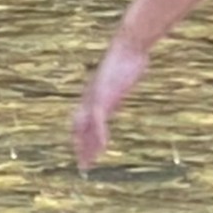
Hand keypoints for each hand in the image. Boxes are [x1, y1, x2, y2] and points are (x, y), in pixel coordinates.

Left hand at [72, 42, 149, 169]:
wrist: (129, 46)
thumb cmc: (130, 56)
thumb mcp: (124, 74)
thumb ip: (123, 81)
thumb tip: (133, 75)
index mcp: (93, 95)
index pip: (82, 121)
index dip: (83, 137)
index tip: (86, 152)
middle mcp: (90, 98)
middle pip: (79, 128)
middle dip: (81, 147)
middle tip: (84, 166)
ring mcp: (94, 98)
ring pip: (84, 128)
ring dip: (86, 147)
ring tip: (88, 164)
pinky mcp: (102, 96)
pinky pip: (98, 121)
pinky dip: (99, 135)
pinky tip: (102, 148)